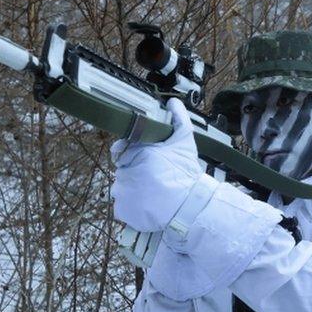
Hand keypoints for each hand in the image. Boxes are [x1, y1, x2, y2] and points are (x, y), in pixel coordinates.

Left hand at [111, 98, 202, 231]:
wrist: (190, 207)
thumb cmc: (187, 175)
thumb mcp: (185, 142)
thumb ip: (179, 119)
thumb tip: (173, 102)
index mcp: (138, 153)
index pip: (122, 150)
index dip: (134, 155)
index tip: (147, 163)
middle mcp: (126, 171)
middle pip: (122, 169)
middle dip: (135, 172)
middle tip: (154, 179)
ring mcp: (122, 192)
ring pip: (122, 187)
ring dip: (133, 189)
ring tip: (152, 193)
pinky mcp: (122, 209)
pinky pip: (122, 205)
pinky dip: (132, 206)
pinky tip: (147, 204)